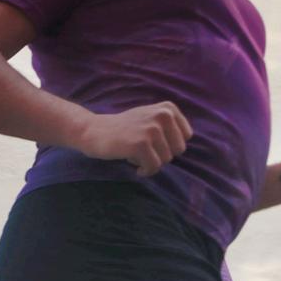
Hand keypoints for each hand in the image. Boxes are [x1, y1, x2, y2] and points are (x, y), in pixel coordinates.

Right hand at [74, 103, 192, 175]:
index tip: (152, 143)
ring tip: (134, 152)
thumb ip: (169, 125)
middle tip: (142, 149)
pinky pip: (153, 168)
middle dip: (161, 155)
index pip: (186, 137)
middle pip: (178, 150)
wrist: (93, 131)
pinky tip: (133, 165)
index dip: (169, 146)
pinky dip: (144, 171)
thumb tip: (187, 141)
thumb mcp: (150, 117)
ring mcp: (152, 129)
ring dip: (150, 162)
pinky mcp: (141, 144)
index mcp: (168, 108)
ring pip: (166, 160)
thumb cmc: (123, 129)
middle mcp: (163, 116)